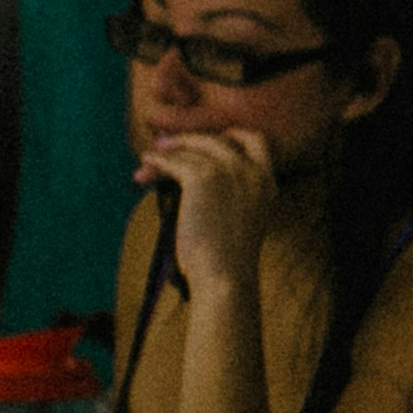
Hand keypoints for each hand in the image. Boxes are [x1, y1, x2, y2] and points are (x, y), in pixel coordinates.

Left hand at [135, 127, 283, 282]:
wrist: (225, 276)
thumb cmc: (226, 258)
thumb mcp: (241, 218)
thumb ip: (230, 192)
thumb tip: (193, 169)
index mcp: (267, 182)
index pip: (256, 139)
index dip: (229, 135)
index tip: (206, 141)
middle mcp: (253, 171)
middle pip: (218, 138)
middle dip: (190, 140)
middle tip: (166, 144)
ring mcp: (230, 171)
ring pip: (192, 149)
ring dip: (168, 152)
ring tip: (149, 159)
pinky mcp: (203, 178)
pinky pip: (175, 161)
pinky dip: (158, 161)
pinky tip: (146, 165)